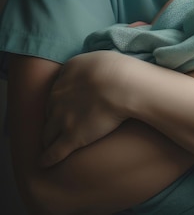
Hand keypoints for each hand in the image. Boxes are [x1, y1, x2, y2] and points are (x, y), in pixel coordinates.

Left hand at [41, 50, 135, 166]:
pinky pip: (53, 152)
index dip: (62, 98)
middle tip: (60, 123)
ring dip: (48, 138)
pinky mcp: (71, 137)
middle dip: (53, 117)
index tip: (67, 103)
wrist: (122, 85)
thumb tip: (89, 71)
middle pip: (50, 110)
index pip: (57, 89)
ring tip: (49, 144)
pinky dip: (47, 159)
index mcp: (66, 75)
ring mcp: (62, 118)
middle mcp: (58, 96)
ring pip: (48, 132)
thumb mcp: (97, 58)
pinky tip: (44, 163)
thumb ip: (86, 66)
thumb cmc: (118, 69)